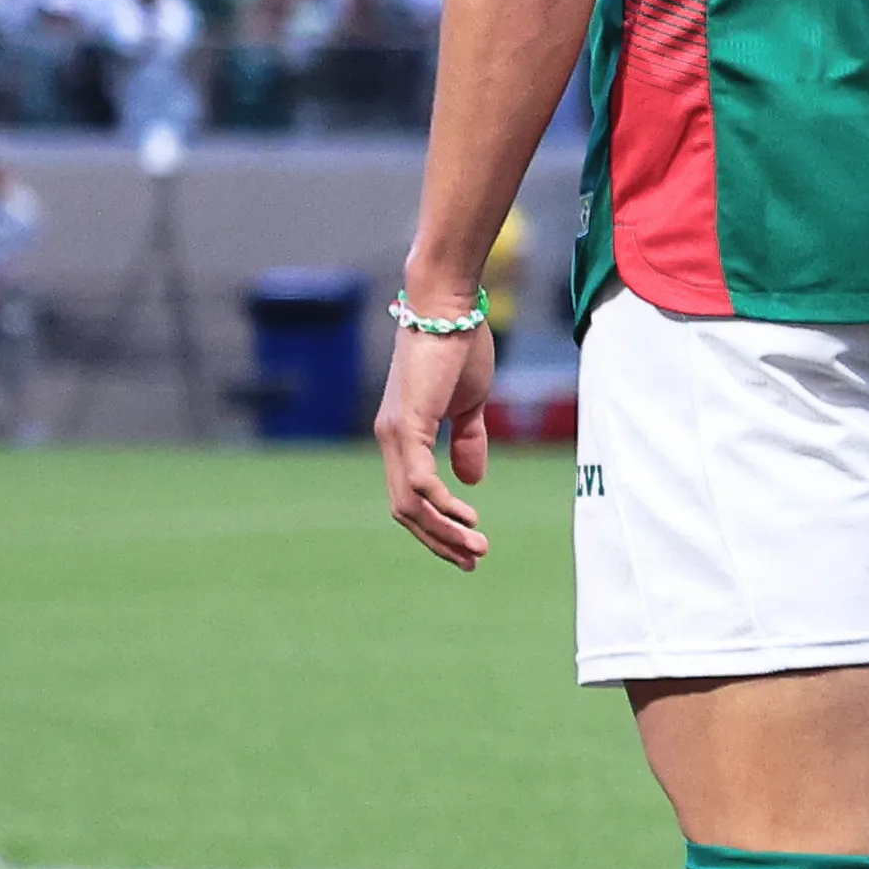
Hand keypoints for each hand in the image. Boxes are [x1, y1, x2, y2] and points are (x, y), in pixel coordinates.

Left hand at [376, 315, 490, 570]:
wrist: (449, 308)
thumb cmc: (459, 347)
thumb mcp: (469, 404)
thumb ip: (468, 441)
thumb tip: (471, 481)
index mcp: (403, 437)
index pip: (411, 496)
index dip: (438, 525)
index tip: (470, 545)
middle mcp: (390, 441)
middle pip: (405, 510)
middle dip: (440, 540)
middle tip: (473, 559)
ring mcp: (394, 435)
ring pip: (409, 504)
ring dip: (443, 532)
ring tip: (477, 547)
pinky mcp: (406, 426)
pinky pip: (419, 481)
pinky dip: (441, 505)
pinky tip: (467, 516)